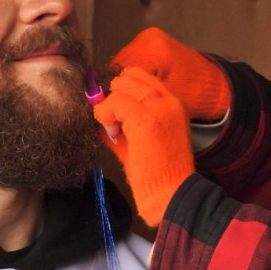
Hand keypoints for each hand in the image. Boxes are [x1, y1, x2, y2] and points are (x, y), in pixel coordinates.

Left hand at [93, 66, 195, 226]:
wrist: (172, 194)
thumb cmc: (157, 175)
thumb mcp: (140, 141)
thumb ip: (122, 123)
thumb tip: (97, 109)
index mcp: (173, 104)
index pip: (141, 76)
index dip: (122, 90)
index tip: (115, 112)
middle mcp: (169, 100)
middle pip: (129, 75)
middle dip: (115, 95)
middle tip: (114, 122)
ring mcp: (159, 107)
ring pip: (120, 86)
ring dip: (110, 106)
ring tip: (114, 130)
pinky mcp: (146, 119)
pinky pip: (114, 103)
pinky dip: (106, 115)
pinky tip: (111, 134)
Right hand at [111, 27, 229, 122]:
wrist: (214, 85)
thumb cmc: (194, 96)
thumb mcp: (163, 100)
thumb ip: (135, 98)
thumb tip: (105, 104)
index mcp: (154, 51)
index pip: (119, 72)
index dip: (113, 93)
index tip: (113, 108)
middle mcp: (150, 39)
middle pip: (118, 65)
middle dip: (118, 86)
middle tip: (121, 104)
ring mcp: (150, 37)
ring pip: (123, 62)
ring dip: (124, 79)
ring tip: (132, 96)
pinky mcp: (151, 40)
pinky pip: (132, 57)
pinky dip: (132, 73)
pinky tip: (139, 86)